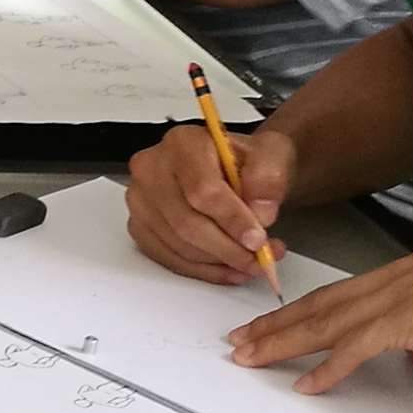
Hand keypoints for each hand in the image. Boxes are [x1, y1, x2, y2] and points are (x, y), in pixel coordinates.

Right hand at [125, 120, 287, 284]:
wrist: (235, 169)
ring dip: (219, 263)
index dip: (231, 220)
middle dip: (228, 249)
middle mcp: (153, 168)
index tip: (258, 240)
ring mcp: (142, 200)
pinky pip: (170, 259)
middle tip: (259, 260)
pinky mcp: (141, 227)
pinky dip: (204, 270)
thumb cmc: (245, 160)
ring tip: (251, 262)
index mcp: (182, 143)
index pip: (202, 189)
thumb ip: (269, 178)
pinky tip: (228, 267)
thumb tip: (260, 211)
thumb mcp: (271, 154)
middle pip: (186, 223)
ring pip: (179, 246)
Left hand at [226, 240, 412, 390]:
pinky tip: (308, 384)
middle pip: (320, 304)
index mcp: (406, 273)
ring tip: (251, 359)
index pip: (342, 293)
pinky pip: (355, 348)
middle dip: (276, 324)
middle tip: (241, 342)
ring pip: (326, 323)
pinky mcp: (408, 321)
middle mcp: (393, 279)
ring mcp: (398, 298)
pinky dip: (329, 367)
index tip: (273, 322)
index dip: (303, 310)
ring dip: (285, 343)